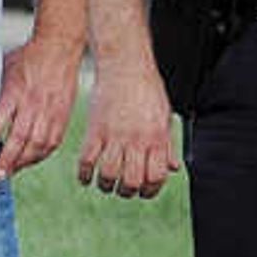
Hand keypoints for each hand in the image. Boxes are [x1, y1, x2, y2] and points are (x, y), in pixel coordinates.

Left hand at [0, 27, 82, 174]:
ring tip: (12, 171)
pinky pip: (53, 140)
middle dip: (9, 157)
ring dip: (24, 161)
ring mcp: (49, 110)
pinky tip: (32, 160)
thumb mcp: (5, 67)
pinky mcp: (62, 114)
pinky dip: (42, 154)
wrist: (59, 47)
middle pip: (22, 135)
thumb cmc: (28, 57)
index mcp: (17, 88)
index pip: (5, 110)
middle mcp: (33, 101)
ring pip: (38, 142)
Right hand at [77, 60, 178, 199]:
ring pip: (108, 174)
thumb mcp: (164, 116)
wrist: (125, 64)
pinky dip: (84, 174)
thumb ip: (168, 145)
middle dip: (127, 192)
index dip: (150, 190)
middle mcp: (137, 140)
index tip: (143, 191)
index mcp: (156, 138)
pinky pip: (86, 160)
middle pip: (132, 181)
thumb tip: (173, 169)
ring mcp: (115, 135)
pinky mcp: (95, 129)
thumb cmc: (147, 89)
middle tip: (123, 188)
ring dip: (106, 185)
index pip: (156, 177)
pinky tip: (86, 176)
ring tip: (106, 182)